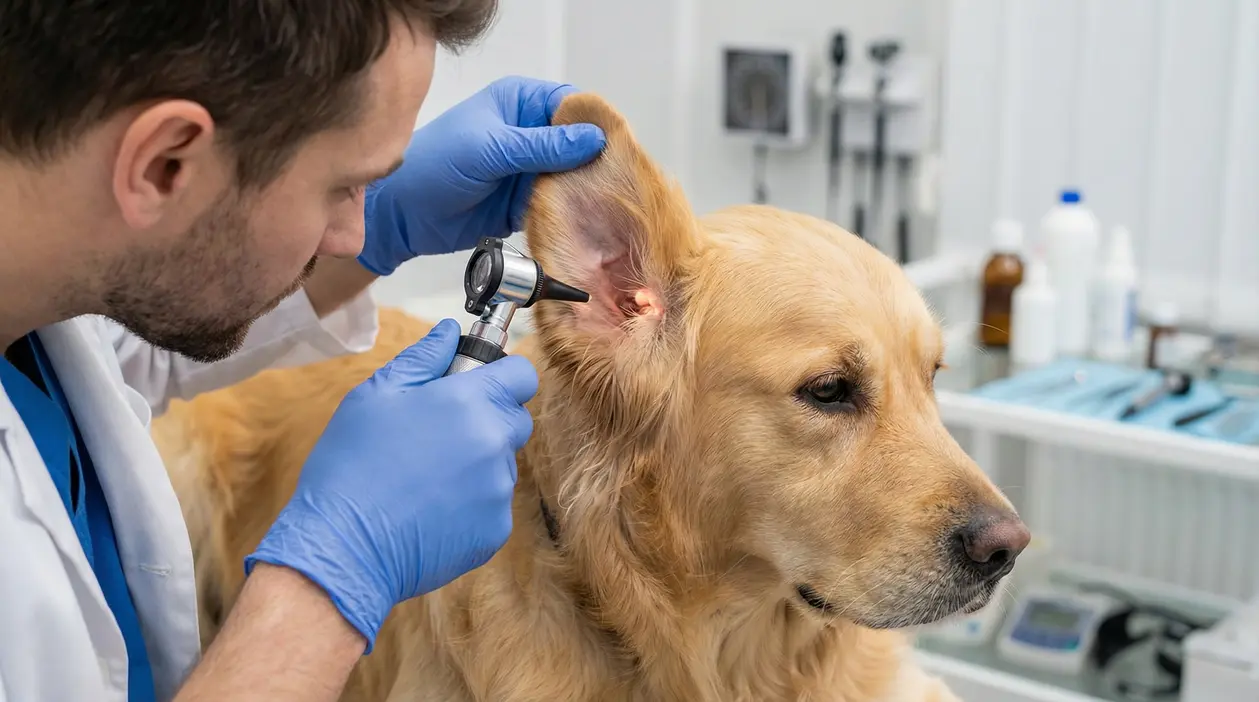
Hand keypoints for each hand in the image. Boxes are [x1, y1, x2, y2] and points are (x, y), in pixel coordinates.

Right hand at [243, 319, 536, 650]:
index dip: (503, 375)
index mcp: (468, 402)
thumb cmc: (351, 465)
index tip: (480, 384)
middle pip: (515, 419)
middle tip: (440, 432)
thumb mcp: (375, 395)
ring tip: (425, 476)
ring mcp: (498, 490)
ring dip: (477, 463)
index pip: (522, 375)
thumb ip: (423, 358)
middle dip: (489, 418)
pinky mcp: (495, 530)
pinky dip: (471, 503)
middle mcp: (493, 443)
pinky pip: (493, 504)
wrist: (344, 547)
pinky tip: (430, 508)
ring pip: (502, 463)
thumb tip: (450, 332)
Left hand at [358, 75, 606, 275]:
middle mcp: (529, 132)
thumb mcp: (490, 149)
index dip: (594, 124)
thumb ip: (542, 146)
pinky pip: (559, 204)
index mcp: (519, 103)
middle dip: (595, 161)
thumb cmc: (435, 166)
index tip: (616, 146)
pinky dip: (571, 212)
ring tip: (607, 203)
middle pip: (578, 143)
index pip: (571, 105)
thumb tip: (594, 139)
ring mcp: (529, 168)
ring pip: (572, 176)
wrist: (404, 214)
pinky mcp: (526, 201)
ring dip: (585, 189)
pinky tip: (587, 219)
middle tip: (616, 180)